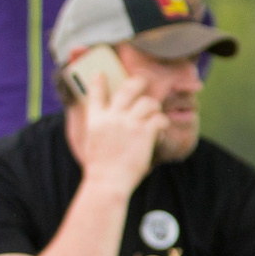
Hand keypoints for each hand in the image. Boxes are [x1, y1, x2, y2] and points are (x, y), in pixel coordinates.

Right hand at [76, 71, 166, 193]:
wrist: (107, 181)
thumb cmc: (101, 166)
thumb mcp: (92, 141)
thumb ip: (100, 126)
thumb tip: (107, 119)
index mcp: (95, 119)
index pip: (95, 93)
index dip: (99, 81)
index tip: (101, 74)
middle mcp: (112, 117)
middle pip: (127, 89)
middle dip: (137, 82)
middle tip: (143, 81)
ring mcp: (128, 123)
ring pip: (148, 102)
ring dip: (154, 107)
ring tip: (155, 114)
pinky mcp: (144, 132)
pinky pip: (159, 118)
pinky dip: (163, 123)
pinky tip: (161, 129)